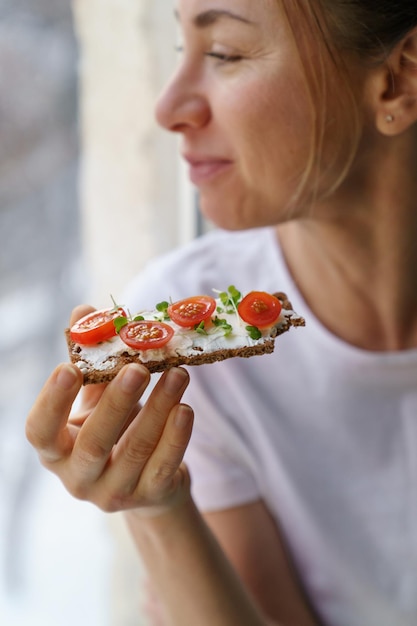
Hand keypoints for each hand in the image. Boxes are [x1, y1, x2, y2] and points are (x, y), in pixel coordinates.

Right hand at [25, 305, 193, 515]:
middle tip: (138, 368)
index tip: (69, 367)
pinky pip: (164, 465)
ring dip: (159, 408)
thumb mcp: (96, 397)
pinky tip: (186, 408)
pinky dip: (177, 435)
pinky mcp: (149, 496)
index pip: (40, 431)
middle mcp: (78, 478)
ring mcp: (114, 493)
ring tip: (178, 374)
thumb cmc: (113, 428)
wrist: (144, 479)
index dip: (51, 401)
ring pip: (136, 450)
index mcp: (56, 450)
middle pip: (93, 443)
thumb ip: (90, 360)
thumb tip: (85, 312)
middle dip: (117, 402)